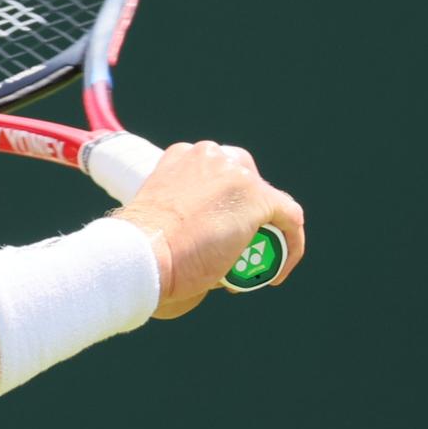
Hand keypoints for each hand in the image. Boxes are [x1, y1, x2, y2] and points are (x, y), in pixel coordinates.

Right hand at [110, 141, 306, 318]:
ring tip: (248, 268)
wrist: (140, 256)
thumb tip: (205, 253)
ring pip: (266, 203)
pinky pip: (289, 220)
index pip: (216, 178)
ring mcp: (237, 174)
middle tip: (232, 251)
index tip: (211, 239)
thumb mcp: (156, 222)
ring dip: (263, 233)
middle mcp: (211, 155)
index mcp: (181, 156)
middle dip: (244, 217)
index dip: (221, 209)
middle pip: (244, 184)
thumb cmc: (137, 254)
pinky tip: (277, 273)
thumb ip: (180, 220)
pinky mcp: (258, 198)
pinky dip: (290, 246)